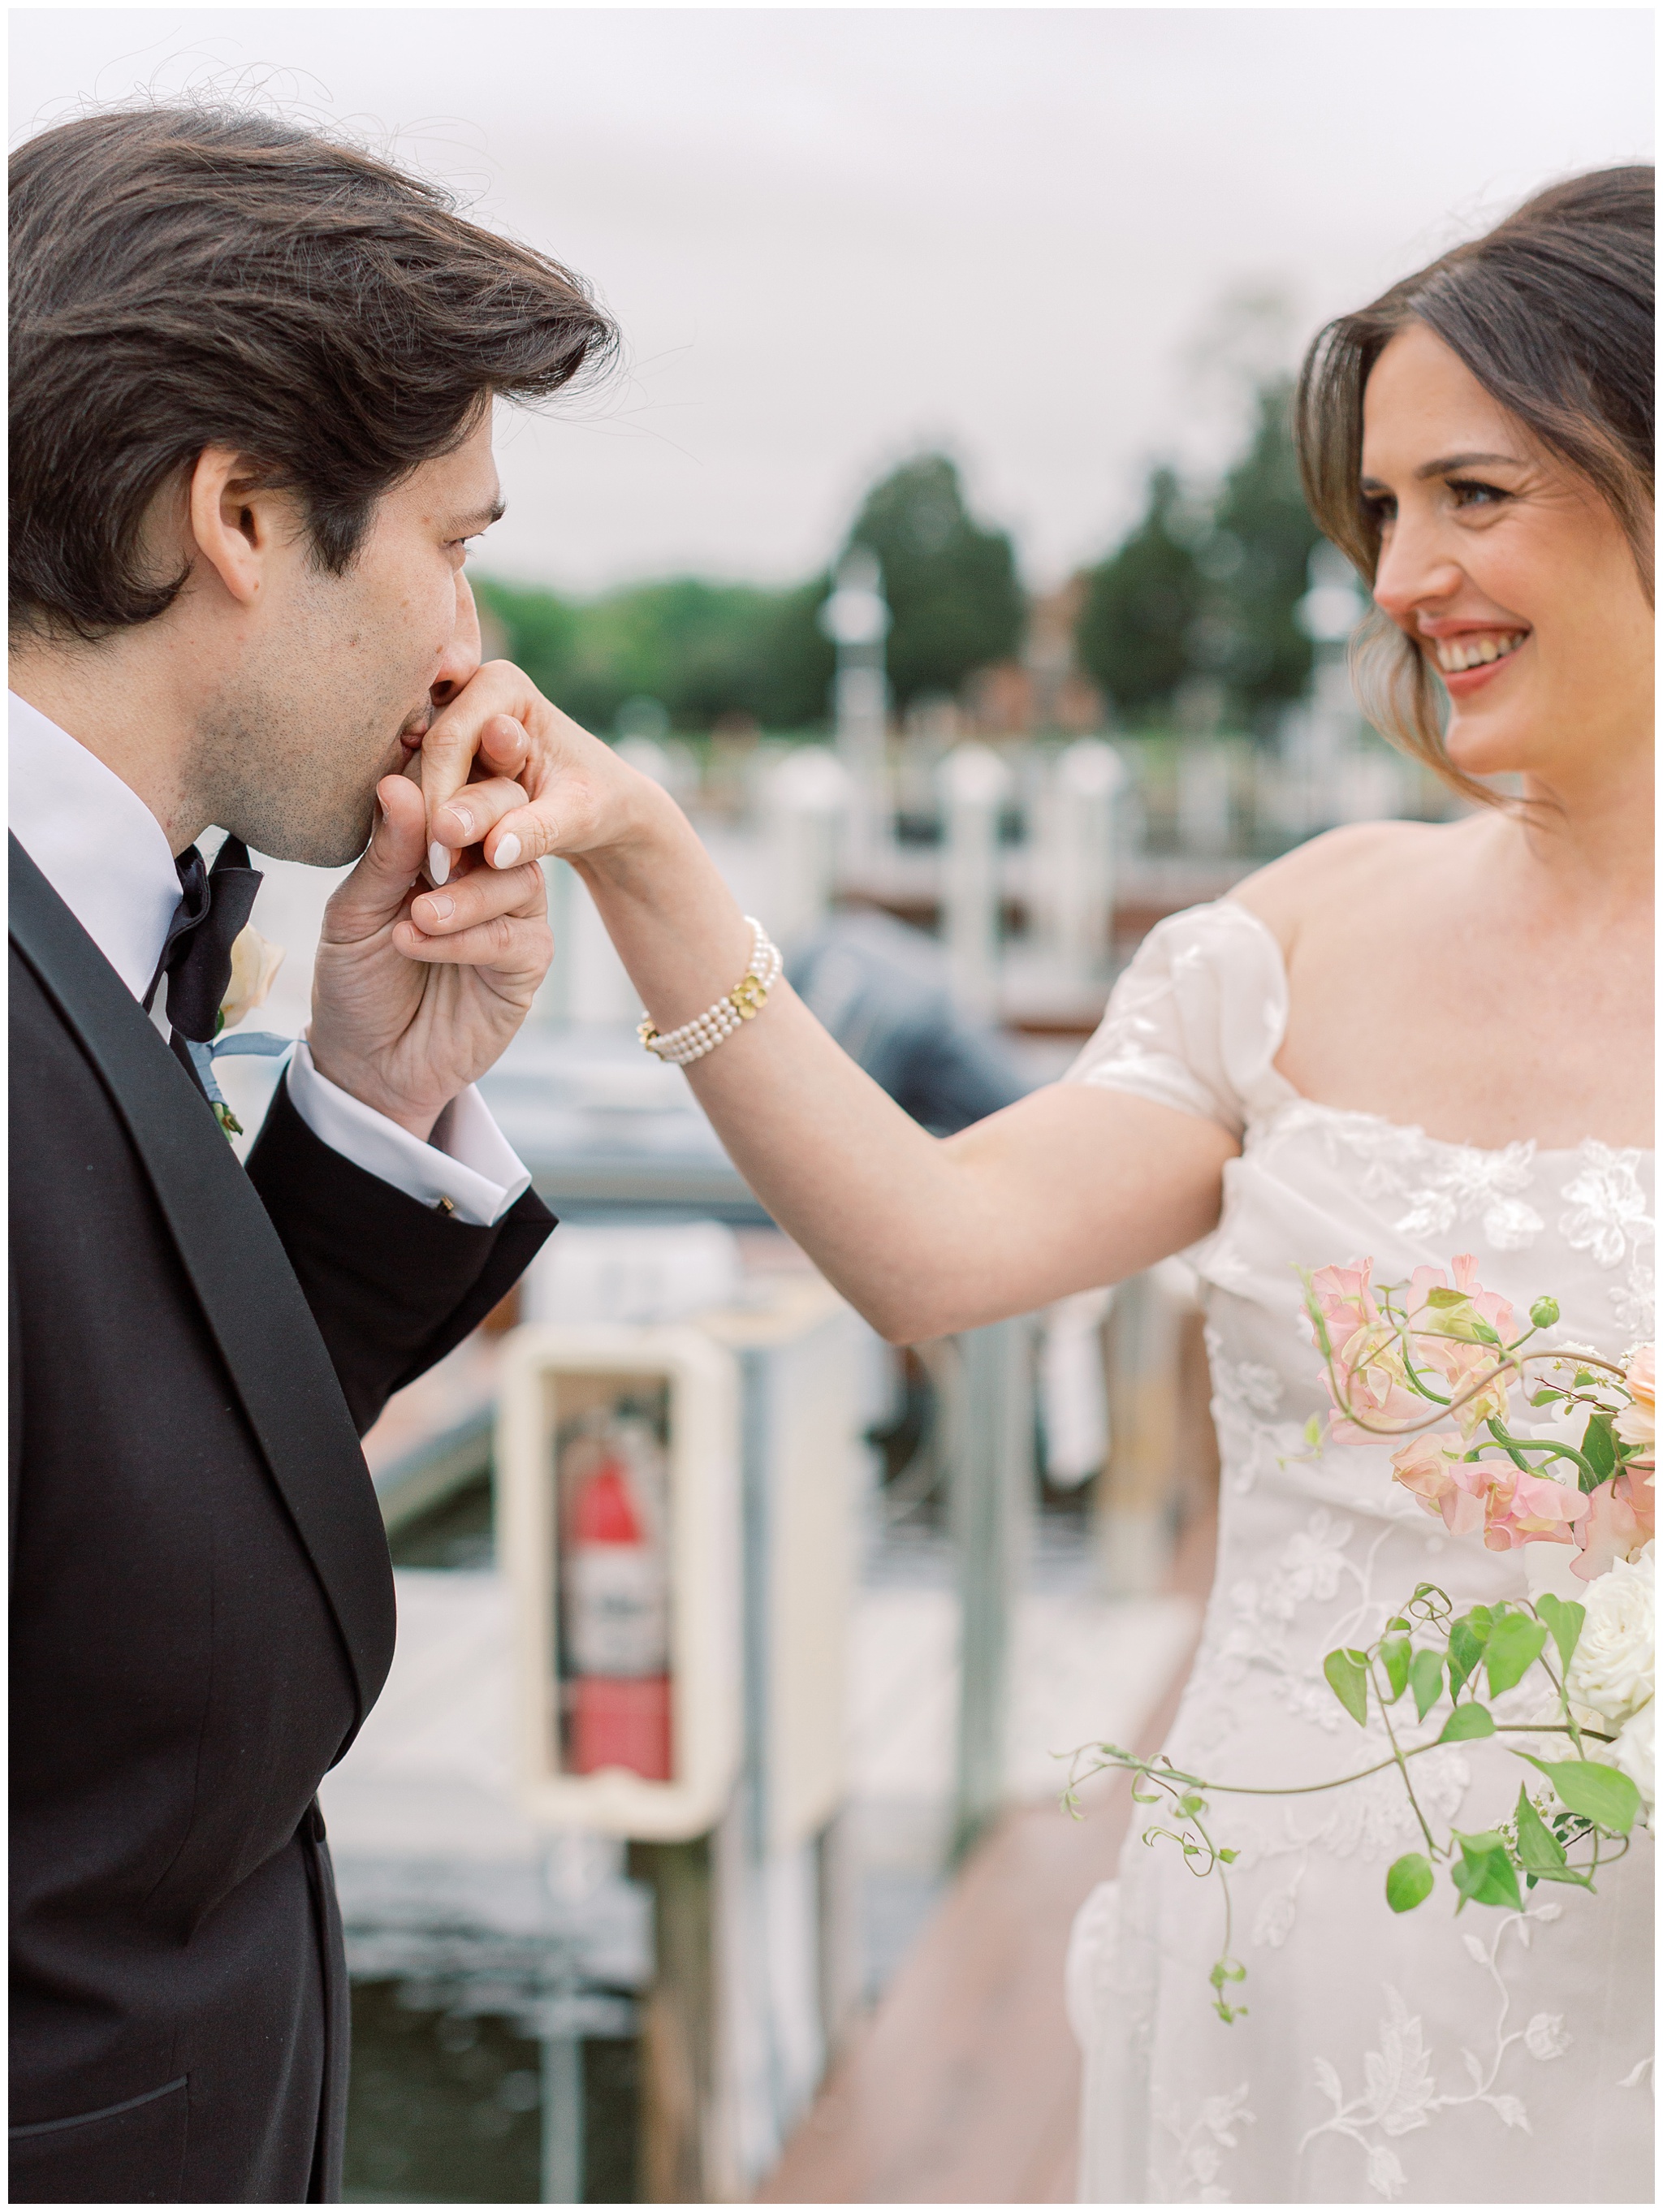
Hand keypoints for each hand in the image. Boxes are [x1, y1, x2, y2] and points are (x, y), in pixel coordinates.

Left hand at [308, 767, 551, 1141]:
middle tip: (441, 832)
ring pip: (517, 873)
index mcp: (440, 839)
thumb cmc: (357, 979)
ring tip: (415, 916)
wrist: (368, 1064)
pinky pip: (513, 934)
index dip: (451, 765)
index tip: (429, 750)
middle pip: (508, 811)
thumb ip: (383, 852)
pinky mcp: (528, 961)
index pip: (459, 782)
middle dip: (476, 813)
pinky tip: (417, 941)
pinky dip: (466, 938)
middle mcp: (483, 865)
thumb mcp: (353, 911)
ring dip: (464, 893)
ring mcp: (512, 911)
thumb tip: (398, 781)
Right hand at [415, 659, 678, 882]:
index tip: (447, 859)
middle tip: (440, 873)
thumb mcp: (579, 816)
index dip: (443, 801)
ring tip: (444, 876)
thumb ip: (539, 829)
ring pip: (416, 777)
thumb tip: (495, 851)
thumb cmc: (598, 801)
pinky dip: (429, 829)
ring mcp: (452, 723)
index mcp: (501, 685)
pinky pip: (421, 793)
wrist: (601, 804)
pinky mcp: (444, 757)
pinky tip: (441, 868)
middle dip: (432, 816)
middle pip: (426, 757)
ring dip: (426, 828)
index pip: (451, 742)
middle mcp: (469, 694)